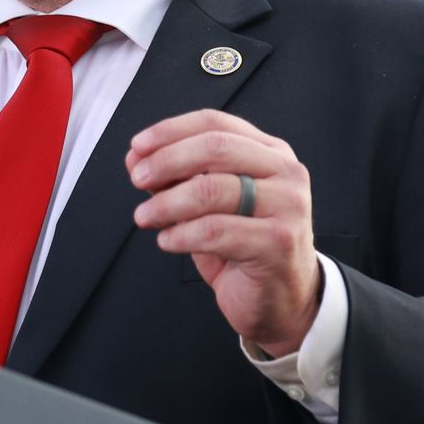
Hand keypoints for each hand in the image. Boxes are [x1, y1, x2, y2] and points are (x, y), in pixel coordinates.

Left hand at [127, 109, 319, 355]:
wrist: (283, 299)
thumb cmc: (246, 248)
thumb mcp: (210, 206)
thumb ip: (178, 177)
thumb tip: (136, 157)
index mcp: (270, 153)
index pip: (216, 124)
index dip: (171, 130)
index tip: (138, 146)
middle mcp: (285, 172)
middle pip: (215, 148)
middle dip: (166, 161)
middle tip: (139, 179)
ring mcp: (287, 205)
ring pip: (212, 189)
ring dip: (166, 202)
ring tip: (145, 216)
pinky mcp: (277, 241)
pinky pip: (215, 230)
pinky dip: (181, 234)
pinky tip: (167, 240)